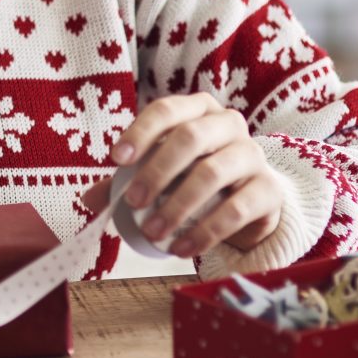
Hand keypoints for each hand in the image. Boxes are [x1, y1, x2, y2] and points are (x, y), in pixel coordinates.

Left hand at [84, 93, 282, 257]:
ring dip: (178, 205)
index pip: (166, 110)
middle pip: (190, 138)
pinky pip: (237, 209)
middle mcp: (228, 124)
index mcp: (197, 110)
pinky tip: (180, 248)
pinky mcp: (269, 190)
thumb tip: (88, 199)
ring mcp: (253, 155)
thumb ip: (127, 180)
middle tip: (132, 202)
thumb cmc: (195, 177)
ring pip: (213, 173)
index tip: (115, 160)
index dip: (140, 132)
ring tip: (152, 232)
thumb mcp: (162, 172)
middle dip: (156, 171)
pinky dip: (205, 231)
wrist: (251, 203)